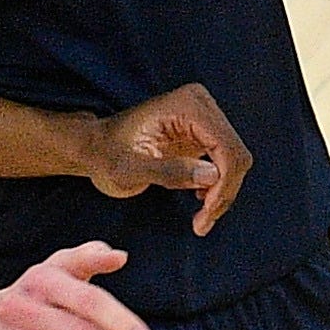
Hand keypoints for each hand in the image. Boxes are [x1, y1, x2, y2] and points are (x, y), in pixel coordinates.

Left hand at [77, 83, 250, 233]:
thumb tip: (213, 176)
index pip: (225, 145)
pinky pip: (224, 161)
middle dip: (224, 191)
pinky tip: (199, 200)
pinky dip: (217, 186)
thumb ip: (169, 171)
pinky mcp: (203, 133)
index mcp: (187, 106)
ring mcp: (205, 119)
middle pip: (235, 153)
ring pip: (234, 160)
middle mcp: (203, 106)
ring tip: (201, 219)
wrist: (94, 147)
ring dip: (222, 192)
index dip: (223, 182)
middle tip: (203, 223)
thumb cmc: (104, 155)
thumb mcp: (127, 169)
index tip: (206, 214)